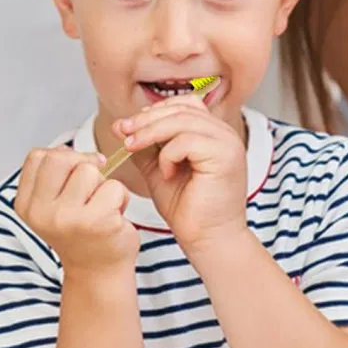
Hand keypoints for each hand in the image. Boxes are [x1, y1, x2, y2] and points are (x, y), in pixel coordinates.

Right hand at [14, 146, 139, 276]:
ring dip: (102, 184)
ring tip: (100, 206)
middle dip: (81, 165)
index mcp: (27, 205)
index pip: (38, 156)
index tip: (71, 175)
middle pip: (61, 158)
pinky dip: (120, 198)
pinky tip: (114, 218)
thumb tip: (65, 148)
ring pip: (90, 170)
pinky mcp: (98, 222)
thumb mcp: (53, 203)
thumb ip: (53, 174)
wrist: (98, 273)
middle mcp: (43, 213)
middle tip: (89, 188)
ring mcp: (69, 219)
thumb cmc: (79, 230)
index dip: (60, 157)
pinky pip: (115, 187)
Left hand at [115, 94, 247, 254]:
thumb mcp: (159, 169)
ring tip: (133, 148)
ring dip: (150, 132)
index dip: (154, 111)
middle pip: (180, 109)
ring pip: (182, 120)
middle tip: (123, 133)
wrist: (208, 242)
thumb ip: (145, 146)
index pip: (183, 105)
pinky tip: (165, 173)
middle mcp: (224, 133)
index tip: (128, 127)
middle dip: (146, 119)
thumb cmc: (187, 210)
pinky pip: (187, 141)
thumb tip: (121, 125)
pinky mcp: (225, 156)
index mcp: (212, 133)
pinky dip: (168, 154)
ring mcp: (227, 142)